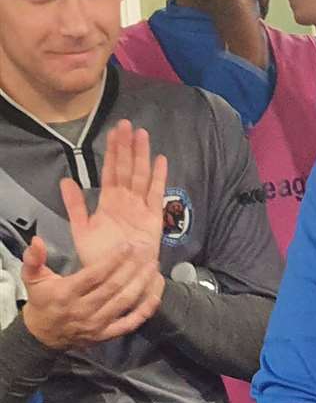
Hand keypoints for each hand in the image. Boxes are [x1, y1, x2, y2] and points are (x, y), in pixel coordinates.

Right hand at [20, 236, 163, 349]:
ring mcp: (96, 324)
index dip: (113, 260)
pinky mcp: (105, 335)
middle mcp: (82, 310)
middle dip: (132, 267)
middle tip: (146, 251)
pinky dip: (145, 310)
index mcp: (66, 294)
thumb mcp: (32, 279)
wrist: (42, 337)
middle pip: (113, 287)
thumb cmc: (42, 302)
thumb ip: (34, 259)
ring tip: (153, 267)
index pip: (95, 275)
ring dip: (142, 284)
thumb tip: (37, 240)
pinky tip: (155, 295)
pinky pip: (130, 323)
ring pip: (124, 303)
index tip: (128, 246)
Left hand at [62, 120, 167, 269]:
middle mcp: (126, 201)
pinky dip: (159, 177)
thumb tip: (66, 180)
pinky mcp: (153, 218)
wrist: (119, 277)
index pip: (110, 171)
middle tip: (127, 125)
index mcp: (109, 202)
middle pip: (127, 168)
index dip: (112, 152)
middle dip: (127, 147)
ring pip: (141, 176)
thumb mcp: (81, 230)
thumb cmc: (100, 256)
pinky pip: (156, 193)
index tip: (113, 132)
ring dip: (142, 156)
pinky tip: (161, 161)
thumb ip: (75, 206)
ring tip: (143, 135)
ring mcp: (141, 207)